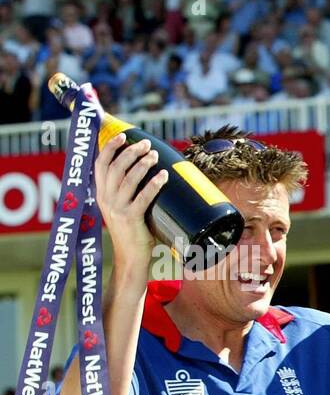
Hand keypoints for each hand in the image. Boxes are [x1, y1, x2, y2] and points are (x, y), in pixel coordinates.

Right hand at [94, 133, 166, 268]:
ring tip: (154, 155)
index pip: (100, 165)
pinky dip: (153, 184)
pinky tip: (163, 176)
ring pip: (128, 179)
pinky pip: (143, 198)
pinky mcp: (131, 219)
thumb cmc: (132, 231)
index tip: (123, 136)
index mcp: (101, 194)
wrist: (130, 258)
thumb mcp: (122, 208)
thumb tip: (144, 169)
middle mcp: (106, 199)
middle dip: (131, 152)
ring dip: (142, 164)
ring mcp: (117, 209)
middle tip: (147, 145)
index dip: (111, 148)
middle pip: (115, 167)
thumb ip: (126, 192)